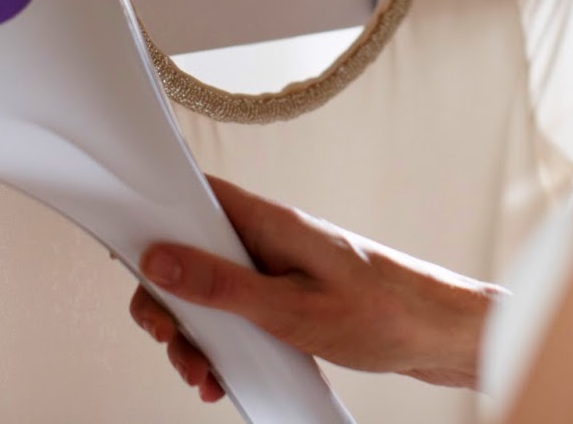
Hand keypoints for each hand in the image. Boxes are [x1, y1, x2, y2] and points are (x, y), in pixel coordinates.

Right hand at [128, 176, 503, 402]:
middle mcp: (267, 236)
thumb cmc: (384, 311)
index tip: (131, 259)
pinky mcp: (287, 294)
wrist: (441, 334)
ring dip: (195, 333)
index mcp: (267, 222)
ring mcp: (276, 265)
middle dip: (170, 303)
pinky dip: (222, 342)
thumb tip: (162, 261)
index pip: (190, 199)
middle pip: (189, 253)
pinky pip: (236, 311)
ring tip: (204, 374)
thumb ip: (223, 286)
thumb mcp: (292, 310)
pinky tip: (224, 374)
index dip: (152, 221)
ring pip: (209, 289)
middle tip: (174, 343)